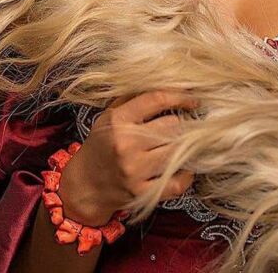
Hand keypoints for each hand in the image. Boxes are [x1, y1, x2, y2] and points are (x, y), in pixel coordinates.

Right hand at [58, 89, 199, 224]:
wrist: (84, 186)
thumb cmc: (102, 145)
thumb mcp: (110, 115)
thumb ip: (135, 98)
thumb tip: (169, 83)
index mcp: (118, 121)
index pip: (157, 100)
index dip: (180, 97)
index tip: (193, 100)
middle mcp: (126, 145)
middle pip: (172, 125)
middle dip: (182, 123)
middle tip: (185, 125)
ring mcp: (134, 171)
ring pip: (178, 151)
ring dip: (186, 146)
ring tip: (185, 143)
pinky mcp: (142, 194)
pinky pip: (177, 183)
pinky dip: (186, 175)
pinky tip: (184, 167)